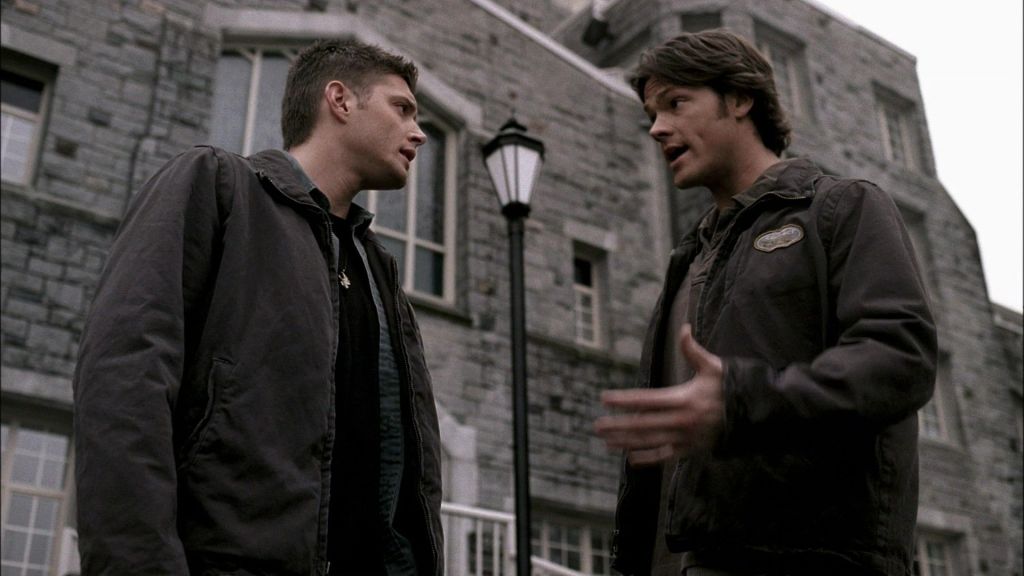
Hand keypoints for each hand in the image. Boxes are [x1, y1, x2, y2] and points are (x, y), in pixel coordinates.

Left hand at [594, 324, 723, 465]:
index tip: (605, 399)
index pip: (646, 400)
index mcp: (684, 399)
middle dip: (619, 425)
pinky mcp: (691, 450)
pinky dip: (648, 459)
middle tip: (598, 426)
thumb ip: (693, 350)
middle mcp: (682, 421)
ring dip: (627, 442)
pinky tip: (631, 459)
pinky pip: (666, 456)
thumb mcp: (713, 366)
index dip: (624, 400)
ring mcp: (686, 438)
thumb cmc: (731, 387)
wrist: (754, 413)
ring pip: (651, 442)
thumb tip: (684, 328)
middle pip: (643, 425)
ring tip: (607, 441)